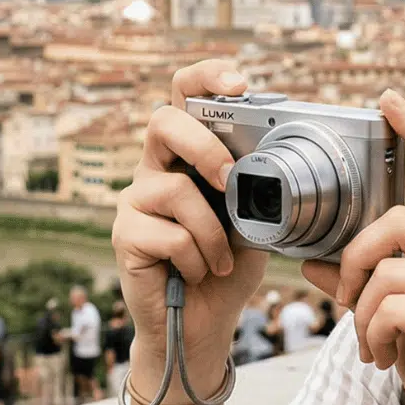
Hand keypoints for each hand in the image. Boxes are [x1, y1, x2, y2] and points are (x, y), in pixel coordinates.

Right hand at [112, 59, 269, 387]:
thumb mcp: (255, 222)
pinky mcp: (124, 234)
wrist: (203, 326)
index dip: (206, 78)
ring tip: (219, 262)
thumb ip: (257, 189)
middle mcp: (155, 169)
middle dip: (203, 145)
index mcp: (187, 156)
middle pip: (162, 121)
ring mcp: (135, 200)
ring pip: (175, 190)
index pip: (184, 97)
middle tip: (229, 179)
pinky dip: (197, 259)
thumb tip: (279, 163)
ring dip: (212, 233)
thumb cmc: (227, 270)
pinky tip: (197, 274)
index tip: (239, 83)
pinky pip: (170, 235)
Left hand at [302, 91, 404, 404]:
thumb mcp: (402, 320)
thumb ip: (367, 284)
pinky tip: (385, 360)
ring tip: (372, 345)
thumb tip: (309, 262)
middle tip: (347, 304)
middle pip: (394, 222)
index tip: (387, 100)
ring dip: (360, 313)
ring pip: (384, 269)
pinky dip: (371, 336)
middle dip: (353, 261)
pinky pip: (388, 306)